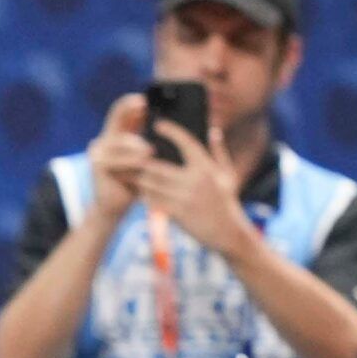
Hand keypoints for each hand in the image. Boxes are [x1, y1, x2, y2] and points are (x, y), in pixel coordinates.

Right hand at [84, 94, 151, 225]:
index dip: (131, 102)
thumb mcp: (145, 159)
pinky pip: (115, 159)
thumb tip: (171, 123)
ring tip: (151, 149)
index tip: (145, 98)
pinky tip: (142, 163)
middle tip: (144, 105)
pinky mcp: (97, 166)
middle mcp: (104, 139)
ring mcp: (98, 152)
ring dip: (136, 144)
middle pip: (115, 117)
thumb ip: (151, 141)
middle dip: (130, 110)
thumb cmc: (135, 181)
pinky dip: (129, 161)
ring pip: (119, 140)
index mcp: (117, 134)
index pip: (121, 111)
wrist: (115, 206)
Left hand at [135, 121, 254, 258]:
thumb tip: (213, 130)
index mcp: (206, 167)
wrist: (228, 233)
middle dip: (142, 160)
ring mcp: (184, 198)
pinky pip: (154, 202)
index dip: (171, 131)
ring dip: (139, 179)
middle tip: (129, 153)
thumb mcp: (228, 175)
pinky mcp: (177, 214)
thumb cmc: (227, 201)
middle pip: (158, 166)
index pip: (186, 143)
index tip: (158, 124)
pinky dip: (145, 196)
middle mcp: (194, 181)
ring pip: (152, 185)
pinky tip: (139, 191)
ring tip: (128, 172)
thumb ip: (219, 152)